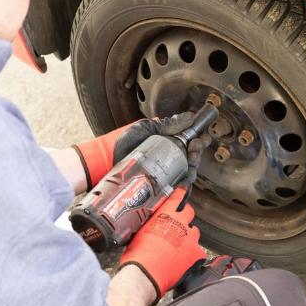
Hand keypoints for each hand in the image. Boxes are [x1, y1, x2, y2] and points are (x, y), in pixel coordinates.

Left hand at [72, 112, 194, 190]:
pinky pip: (178, 188)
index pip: (188, 140)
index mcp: (168, 142)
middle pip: (191, 156)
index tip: (199, 137)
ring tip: (191, 160)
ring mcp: (166, 173)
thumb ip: (165, 124)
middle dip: (197, 151)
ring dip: (193, 165)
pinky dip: (185, 185)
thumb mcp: (144, 129)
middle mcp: (169, 158)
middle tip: (195, 148)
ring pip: (188, 171)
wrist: (106, 162)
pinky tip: (185, 179)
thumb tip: (187, 117)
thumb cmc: (122, 145)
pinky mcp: (161, 187)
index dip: (197, 139)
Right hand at [118, 188, 205, 303]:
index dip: (180, 193)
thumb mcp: (139, 233)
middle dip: (185, 216)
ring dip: (188, 236)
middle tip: (179, 223)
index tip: (182, 191)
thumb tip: (152, 225)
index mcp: (165, 214)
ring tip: (179, 246)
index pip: (177, 197)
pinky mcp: (196, 253)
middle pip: (189, 212)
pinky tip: (184, 260)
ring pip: (194, 232)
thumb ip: (151, 224)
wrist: (144, 275)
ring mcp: (190, 238)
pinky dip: (192, 255)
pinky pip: (198, 251)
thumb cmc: (137, 256)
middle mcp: (180, 222)